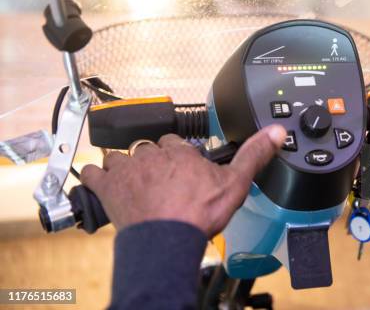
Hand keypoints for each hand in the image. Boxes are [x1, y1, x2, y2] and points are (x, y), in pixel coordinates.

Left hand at [81, 125, 286, 236]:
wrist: (169, 239)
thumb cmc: (198, 213)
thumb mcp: (236, 183)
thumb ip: (254, 155)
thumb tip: (275, 132)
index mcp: (180, 153)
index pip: (175, 143)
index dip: (177, 153)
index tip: (181, 164)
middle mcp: (152, 156)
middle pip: (147, 149)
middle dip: (151, 160)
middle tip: (158, 177)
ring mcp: (127, 170)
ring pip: (119, 156)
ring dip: (123, 165)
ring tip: (131, 178)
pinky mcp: (108, 187)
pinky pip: (92, 173)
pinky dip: (93, 175)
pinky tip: (97, 180)